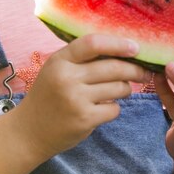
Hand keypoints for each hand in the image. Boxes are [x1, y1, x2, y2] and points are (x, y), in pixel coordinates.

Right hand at [14, 34, 150, 157]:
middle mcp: (67, 77)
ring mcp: (76, 99)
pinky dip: (114, 108)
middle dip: (134, 69)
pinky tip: (104, 108)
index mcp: (60, 60)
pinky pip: (114, 109)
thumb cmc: (48, 95)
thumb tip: (120, 49)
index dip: (118, 43)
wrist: (29, 130)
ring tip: (121, 89)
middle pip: (113, 67)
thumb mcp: (56, 68)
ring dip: (125, 88)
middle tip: (144, 72)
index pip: (93, 43)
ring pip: (118, 88)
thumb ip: (81, 58)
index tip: (135, 47)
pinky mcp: (84, 119)